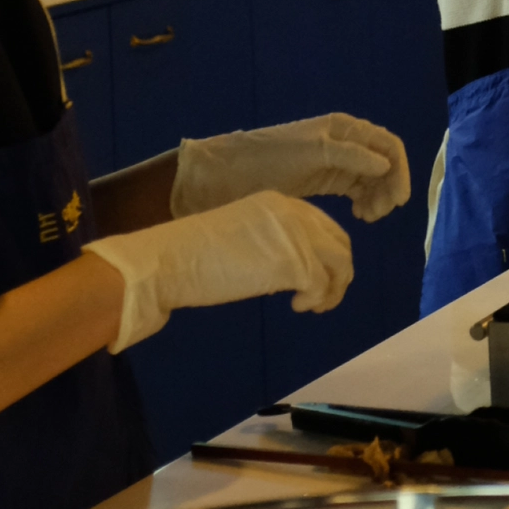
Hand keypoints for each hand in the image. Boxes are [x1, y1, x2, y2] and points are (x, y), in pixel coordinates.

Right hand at [84, 191, 351, 351]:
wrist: (168, 261)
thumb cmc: (193, 254)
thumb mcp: (243, 237)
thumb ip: (271, 242)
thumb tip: (291, 268)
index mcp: (279, 202)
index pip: (323, 225)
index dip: (326, 253)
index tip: (314, 277)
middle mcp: (293, 212)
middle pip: (339, 241)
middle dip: (338, 272)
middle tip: (320, 297)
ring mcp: (295, 236)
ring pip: (340, 262)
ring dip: (333, 289)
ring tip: (313, 305)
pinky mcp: (291, 263)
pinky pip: (322, 284)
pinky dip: (317, 298)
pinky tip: (297, 306)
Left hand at [171, 112, 410, 222]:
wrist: (225, 176)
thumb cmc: (268, 159)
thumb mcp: (310, 153)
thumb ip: (350, 156)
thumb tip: (386, 165)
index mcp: (344, 129)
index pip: (387, 145)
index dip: (399, 171)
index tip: (397, 201)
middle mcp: (344, 142)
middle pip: (383, 163)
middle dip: (387, 187)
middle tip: (377, 215)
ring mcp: (335, 162)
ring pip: (372, 179)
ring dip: (376, 197)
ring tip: (366, 218)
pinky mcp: (324, 181)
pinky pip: (356, 190)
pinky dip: (363, 202)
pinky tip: (358, 216)